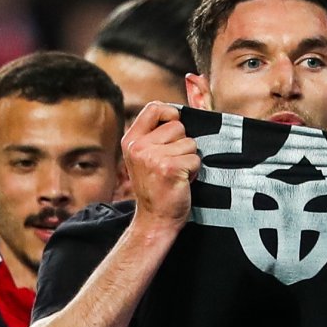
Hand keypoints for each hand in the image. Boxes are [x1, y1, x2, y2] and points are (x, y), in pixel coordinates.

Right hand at [122, 102, 200, 229]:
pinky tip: (182, 181)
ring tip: (177, 173)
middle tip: (172, 163)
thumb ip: (155, 136)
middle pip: (177, 126)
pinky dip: (194, 170)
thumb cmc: (155, 187)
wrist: (155, 218)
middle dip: (182, 143)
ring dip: (189, 158)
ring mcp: (153, 157)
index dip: (170, 113)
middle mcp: (139, 147)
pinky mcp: (170, 168)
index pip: (154, 108)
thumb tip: (178, 115)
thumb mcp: (144, 157)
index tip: (175, 127)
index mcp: (131, 141)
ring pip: (190, 143)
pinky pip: (195, 158)